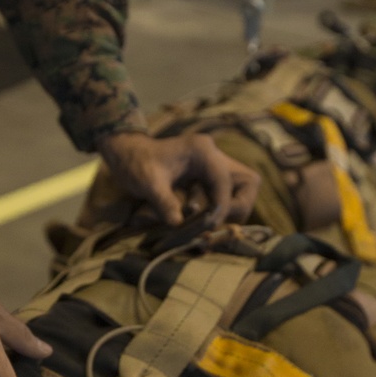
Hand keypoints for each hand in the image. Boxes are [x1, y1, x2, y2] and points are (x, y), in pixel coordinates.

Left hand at [97, 130, 259, 227]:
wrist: (127, 154)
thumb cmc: (135, 163)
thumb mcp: (146, 183)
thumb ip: (163, 202)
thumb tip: (177, 224)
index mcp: (202, 150)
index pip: (225, 181)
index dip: (221, 206)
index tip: (208, 226)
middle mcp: (214, 156)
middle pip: (248, 183)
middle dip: (236, 206)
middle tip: (214, 222)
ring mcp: (214, 166)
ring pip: (242, 190)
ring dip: (229, 210)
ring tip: (205, 223)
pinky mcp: (210, 177)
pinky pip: (227, 196)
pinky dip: (218, 210)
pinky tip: (199, 221)